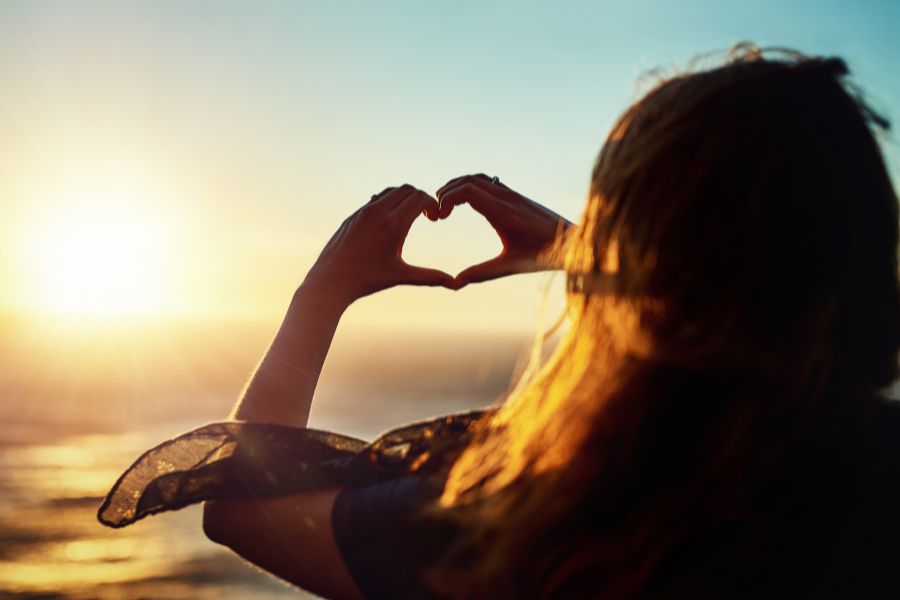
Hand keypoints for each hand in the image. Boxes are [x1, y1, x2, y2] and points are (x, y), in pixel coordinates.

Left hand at [303, 185, 455, 305]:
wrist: (331, 280)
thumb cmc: (367, 279)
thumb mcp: (400, 276)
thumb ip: (429, 277)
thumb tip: (455, 284)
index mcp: (393, 224)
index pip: (419, 197)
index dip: (432, 203)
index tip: (435, 217)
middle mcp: (377, 211)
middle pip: (406, 189)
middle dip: (420, 198)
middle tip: (426, 214)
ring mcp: (363, 211)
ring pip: (390, 191)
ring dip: (404, 198)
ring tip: (410, 216)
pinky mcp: (353, 216)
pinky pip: (375, 199)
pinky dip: (388, 202)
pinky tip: (391, 221)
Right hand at [436, 174, 571, 285]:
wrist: (573, 242)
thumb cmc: (545, 255)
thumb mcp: (511, 265)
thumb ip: (482, 273)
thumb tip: (456, 283)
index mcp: (504, 211)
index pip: (468, 190)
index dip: (447, 198)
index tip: (439, 217)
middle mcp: (507, 197)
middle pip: (469, 180)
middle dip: (447, 191)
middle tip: (437, 212)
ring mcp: (513, 194)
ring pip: (479, 178)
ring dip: (459, 186)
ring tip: (445, 205)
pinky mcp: (517, 196)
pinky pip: (489, 182)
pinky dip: (472, 186)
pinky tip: (466, 202)